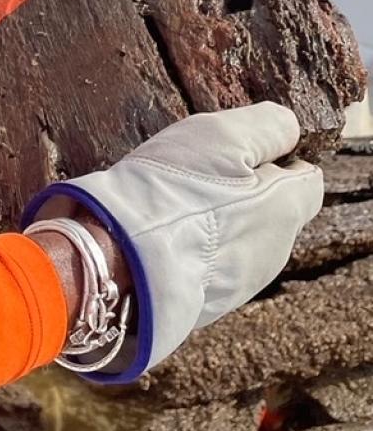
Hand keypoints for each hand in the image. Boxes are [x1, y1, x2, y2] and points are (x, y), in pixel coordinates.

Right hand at [24, 103, 322, 380]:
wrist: (123, 262)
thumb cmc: (173, 192)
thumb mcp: (223, 135)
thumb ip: (268, 127)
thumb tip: (289, 131)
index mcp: (287, 210)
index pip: (307, 179)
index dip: (274, 158)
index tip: (236, 151)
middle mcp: (274, 251)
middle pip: (270, 208)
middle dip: (244, 191)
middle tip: (198, 175)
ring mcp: (241, 283)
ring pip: (239, 238)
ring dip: (218, 220)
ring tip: (174, 205)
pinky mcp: (207, 304)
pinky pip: (209, 264)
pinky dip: (194, 247)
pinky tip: (164, 236)